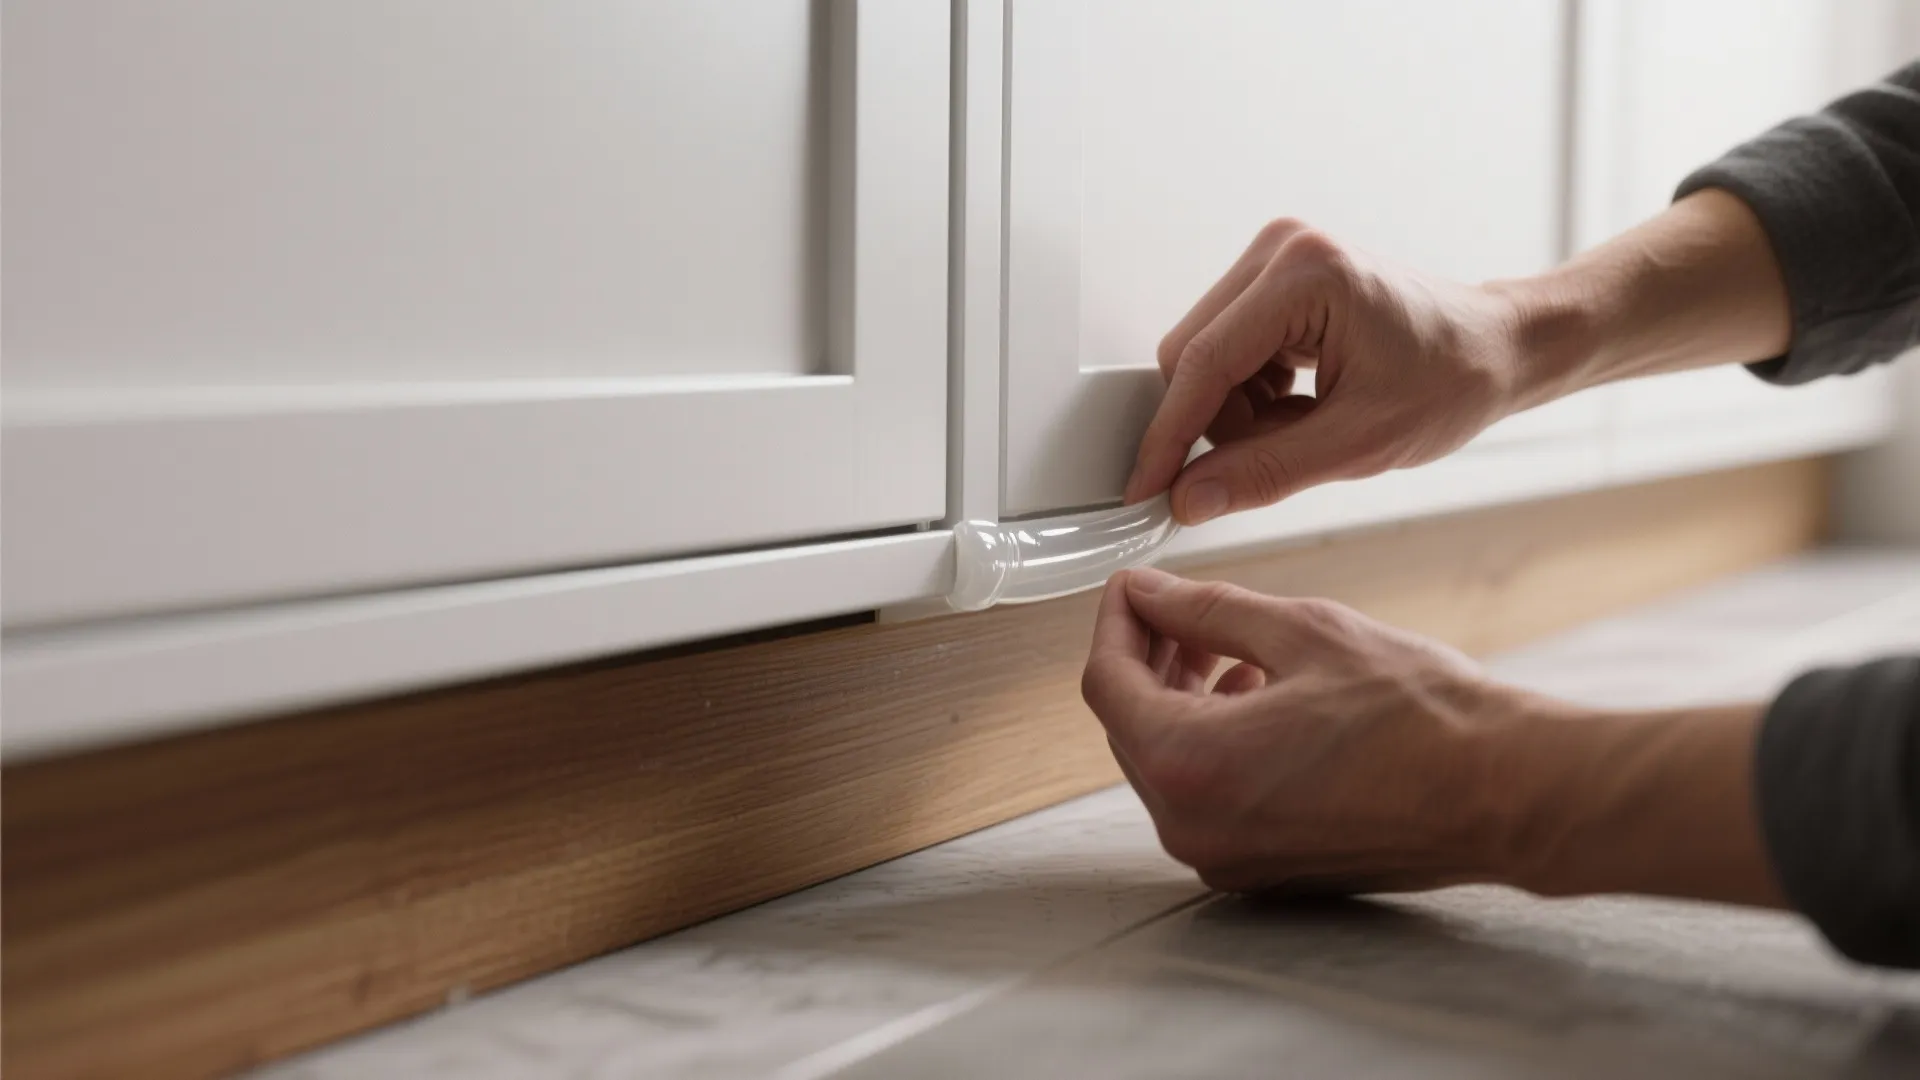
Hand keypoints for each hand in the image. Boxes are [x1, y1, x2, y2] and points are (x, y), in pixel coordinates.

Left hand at [1081, 567, 1785, 905]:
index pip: (1107, 682)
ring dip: (1183, 699)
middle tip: (1182, 609)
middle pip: (1132, 726)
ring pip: (1169, 761)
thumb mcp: (1301, 632)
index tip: (1135, 588)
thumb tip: (1148, 594)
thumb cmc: (1421, 717)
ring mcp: (1226, 858)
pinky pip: (1208, 796)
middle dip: (1151, 659)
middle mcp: (1192, 827)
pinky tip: (1258, 698)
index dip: (1118, 622)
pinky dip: (1215, 742)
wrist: (1505, 791)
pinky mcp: (1262, 869)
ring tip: (1228, 647)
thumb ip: (1206, 609)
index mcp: (1188, 766)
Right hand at [1122, 219, 1528, 524]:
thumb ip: (1265, 472)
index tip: (1145, 487)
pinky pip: (1228, 353)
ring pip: (1206, 360)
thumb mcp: (1360, 443)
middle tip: (1276, 456)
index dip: (1169, 434)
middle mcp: (1281, 251)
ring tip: (1307, 426)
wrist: (1498, 348)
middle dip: (1219, 423)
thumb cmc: (1454, 378)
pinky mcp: (1276, 279)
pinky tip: (1304, 405)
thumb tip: (1189, 498)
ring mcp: (1276, 259)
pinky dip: (1253, 396)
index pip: (1203, 362)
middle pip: (1192, 357)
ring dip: (1239, 413)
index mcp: (1306, 274)